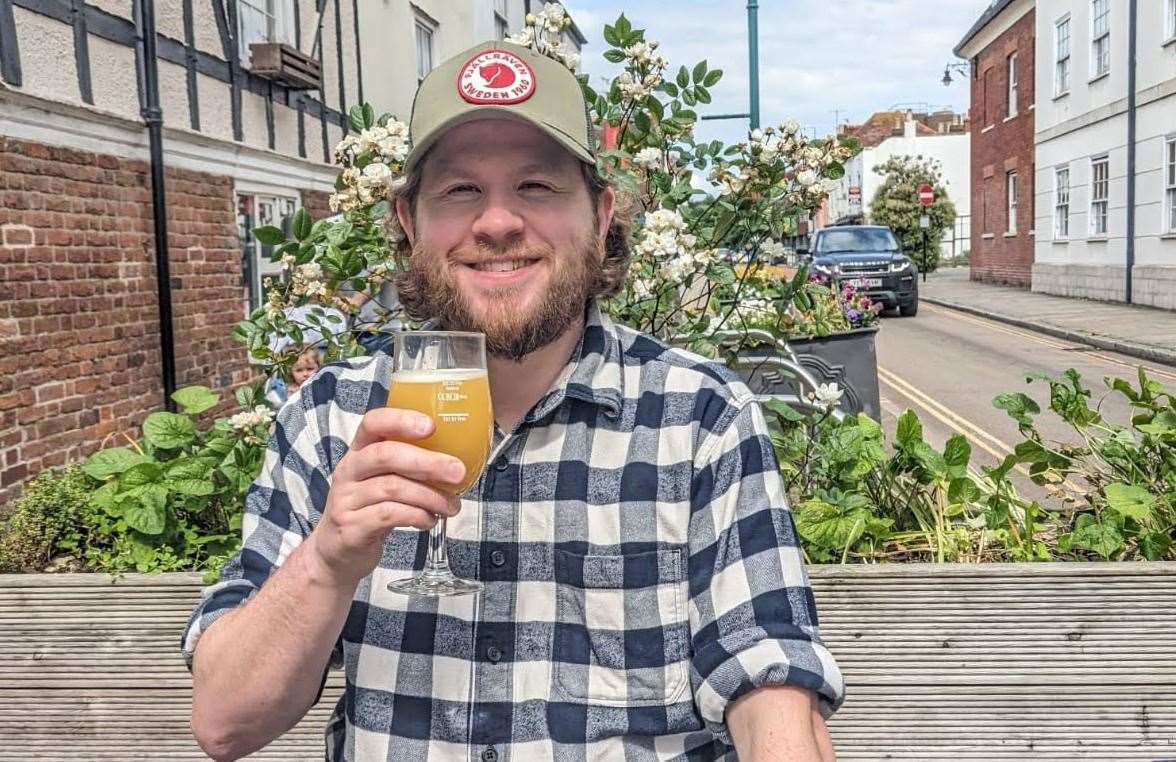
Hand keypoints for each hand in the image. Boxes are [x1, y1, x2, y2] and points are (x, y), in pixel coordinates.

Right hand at [306, 408, 465, 588]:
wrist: (336, 553)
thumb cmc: (369, 509)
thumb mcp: (383, 480)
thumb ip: (409, 467)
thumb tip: (457, 462)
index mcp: (358, 452)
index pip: (373, 423)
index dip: (400, 420)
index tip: (431, 426)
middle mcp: (348, 471)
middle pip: (385, 455)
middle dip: (427, 462)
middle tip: (458, 472)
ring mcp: (346, 500)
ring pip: (392, 488)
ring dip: (430, 496)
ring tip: (451, 506)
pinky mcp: (351, 528)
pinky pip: (388, 515)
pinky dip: (416, 516)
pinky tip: (429, 520)